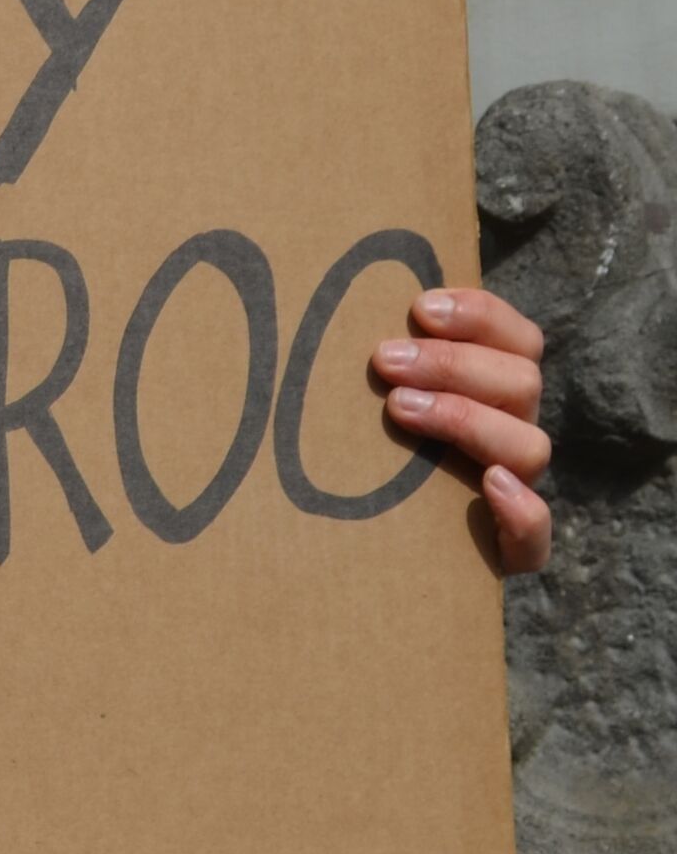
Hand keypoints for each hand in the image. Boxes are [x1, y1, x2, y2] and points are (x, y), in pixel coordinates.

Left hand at [374, 287, 551, 572]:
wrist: (375, 550)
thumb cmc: (359, 450)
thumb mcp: (370, 396)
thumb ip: (374, 356)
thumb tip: (317, 303)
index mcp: (493, 390)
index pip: (517, 339)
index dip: (480, 316)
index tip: (420, 308)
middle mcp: (511, 433)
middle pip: (521, 382)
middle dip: (452, 363)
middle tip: (384, 359)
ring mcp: (516, 490)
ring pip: (529, 446)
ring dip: (468, 419)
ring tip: (400, 408)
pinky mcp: (510, 549)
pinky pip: (537, 533)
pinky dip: (522, 509)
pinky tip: (490, 485)